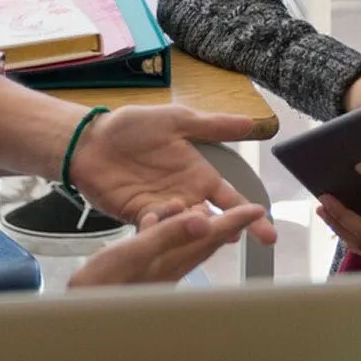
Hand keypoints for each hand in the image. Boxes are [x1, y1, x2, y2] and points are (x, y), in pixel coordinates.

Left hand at [64, 106, 277, 248]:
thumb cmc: (133, 127)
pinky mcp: (138, 216)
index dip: (250, 217)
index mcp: (199, 175)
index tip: (268, 235)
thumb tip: (251, 122)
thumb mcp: (177, 120)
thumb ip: (213, 125)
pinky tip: (163, 229)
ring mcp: (163, 209)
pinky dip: (161, 230)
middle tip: (233, 239)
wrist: (92, 140)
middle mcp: (185, 195)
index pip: (231, 199)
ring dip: (193, 231)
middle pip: (212, 221)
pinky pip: (155, 228)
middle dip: (224, 233)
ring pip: (185, 228)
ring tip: (201, 231)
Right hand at [68, 201, 269, 287]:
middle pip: (204, 241)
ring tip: (207, 215)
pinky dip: (167, 232)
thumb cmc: (102, 284)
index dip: (235, 220)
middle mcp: (171, 266)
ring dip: (197, 227)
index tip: (258, 209)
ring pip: (185, 244)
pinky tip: (157, 225)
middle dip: (225, 225)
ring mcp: (158, 271)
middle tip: (245, 212)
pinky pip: (164, 248)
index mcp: (173, 259)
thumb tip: (204, 222)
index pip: (211, 235)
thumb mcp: (134, 254)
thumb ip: (168, 235)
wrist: (78, 312)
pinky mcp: (143, 273)